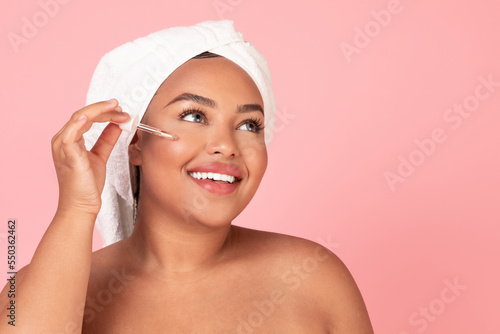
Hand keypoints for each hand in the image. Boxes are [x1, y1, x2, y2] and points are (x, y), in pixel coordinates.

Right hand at [51, 99, 128, 215]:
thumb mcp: (100, 156)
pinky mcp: (67, 155)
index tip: (121, 110)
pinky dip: (79, 124)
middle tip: (121, 107)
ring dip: (98, 112)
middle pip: (83, 115)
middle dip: (104, 109)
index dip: (104, 111)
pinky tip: (89, 117)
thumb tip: (116, 125)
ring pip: (79, 119)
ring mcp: (62, 147)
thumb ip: (106, 140)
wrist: (81, 205)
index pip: (86, 118)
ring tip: (115, 109)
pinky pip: (70, 135)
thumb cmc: (87, 184)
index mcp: (69, 139)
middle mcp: (63, 140)